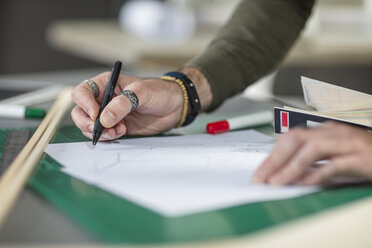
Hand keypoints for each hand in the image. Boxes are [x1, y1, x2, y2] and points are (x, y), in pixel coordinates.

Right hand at [71, 67, 212, 140]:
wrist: (175, 106)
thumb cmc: (160, 92)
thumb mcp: (141, 93)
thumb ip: (122, 104)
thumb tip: (104, 119)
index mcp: (107, 84)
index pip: (83, 92)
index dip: (84, 104)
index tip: (95, 114)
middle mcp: (104, 99)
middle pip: (80, 111)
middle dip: (87, 122)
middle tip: (100, 129)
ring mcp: (109, 114)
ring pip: (89, 125)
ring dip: (99, 132)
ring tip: (118, 131)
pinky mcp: (116, 126)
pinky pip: (103, 134)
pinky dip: (107, 137)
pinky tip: (121, 133)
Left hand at [253, 122, 371, 184]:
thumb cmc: (362, 155)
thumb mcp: (333, 152)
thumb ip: (311, 158)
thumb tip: (284, 170)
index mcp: (324, 130)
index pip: (291, 137)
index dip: (273, 154)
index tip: (260, 171)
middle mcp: (333, 133)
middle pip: (297, 139)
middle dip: (275, 159)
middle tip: (261, 177)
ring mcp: (347, 144)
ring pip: (313, 149)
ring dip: (291, 167)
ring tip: (276, 182)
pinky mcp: (361, 159)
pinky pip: (334, 165)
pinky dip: (316, 174)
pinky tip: (303, 183)